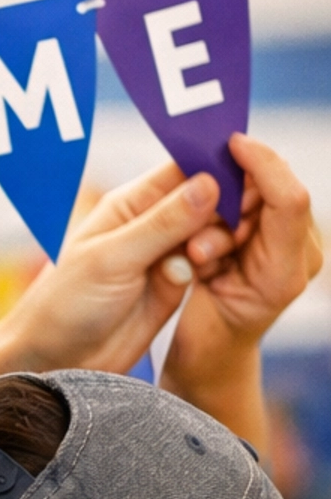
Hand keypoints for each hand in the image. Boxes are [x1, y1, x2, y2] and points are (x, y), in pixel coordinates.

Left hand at [0, 160, 223, 377]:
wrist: (56, 360)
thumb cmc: (65, 303)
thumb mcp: (111, 259)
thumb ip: (162, 224)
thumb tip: (209, 184)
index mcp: (130, 204)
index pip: (182, 169)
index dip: (215, 165)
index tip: (247, 173)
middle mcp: (152, 224)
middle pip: (206, 200)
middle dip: (224, 207)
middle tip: (226, 227)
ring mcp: (165, 255)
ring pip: (213, 233)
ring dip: (220, 240)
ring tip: (201, 259)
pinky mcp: (175, 285)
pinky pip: (208, 266)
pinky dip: (215, 267)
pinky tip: (207, 274)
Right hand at [164, 133, 320, 354]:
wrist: (212, 355)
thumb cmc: (204, 334)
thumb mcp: (198, 293)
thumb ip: (207, 247)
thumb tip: (206, 196)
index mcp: (286, 273)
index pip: (290, 200)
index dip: (262, 165)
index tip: (230, 143)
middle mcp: (299, 254)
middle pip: (273, 188)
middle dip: (231, 193)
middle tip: (204, 230)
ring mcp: (290, 245)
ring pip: (258, 191)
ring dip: (223, 206)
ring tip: (206, 251)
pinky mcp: (275, 236)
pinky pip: (253, 198)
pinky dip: (225, 206)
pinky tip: (214, 238)